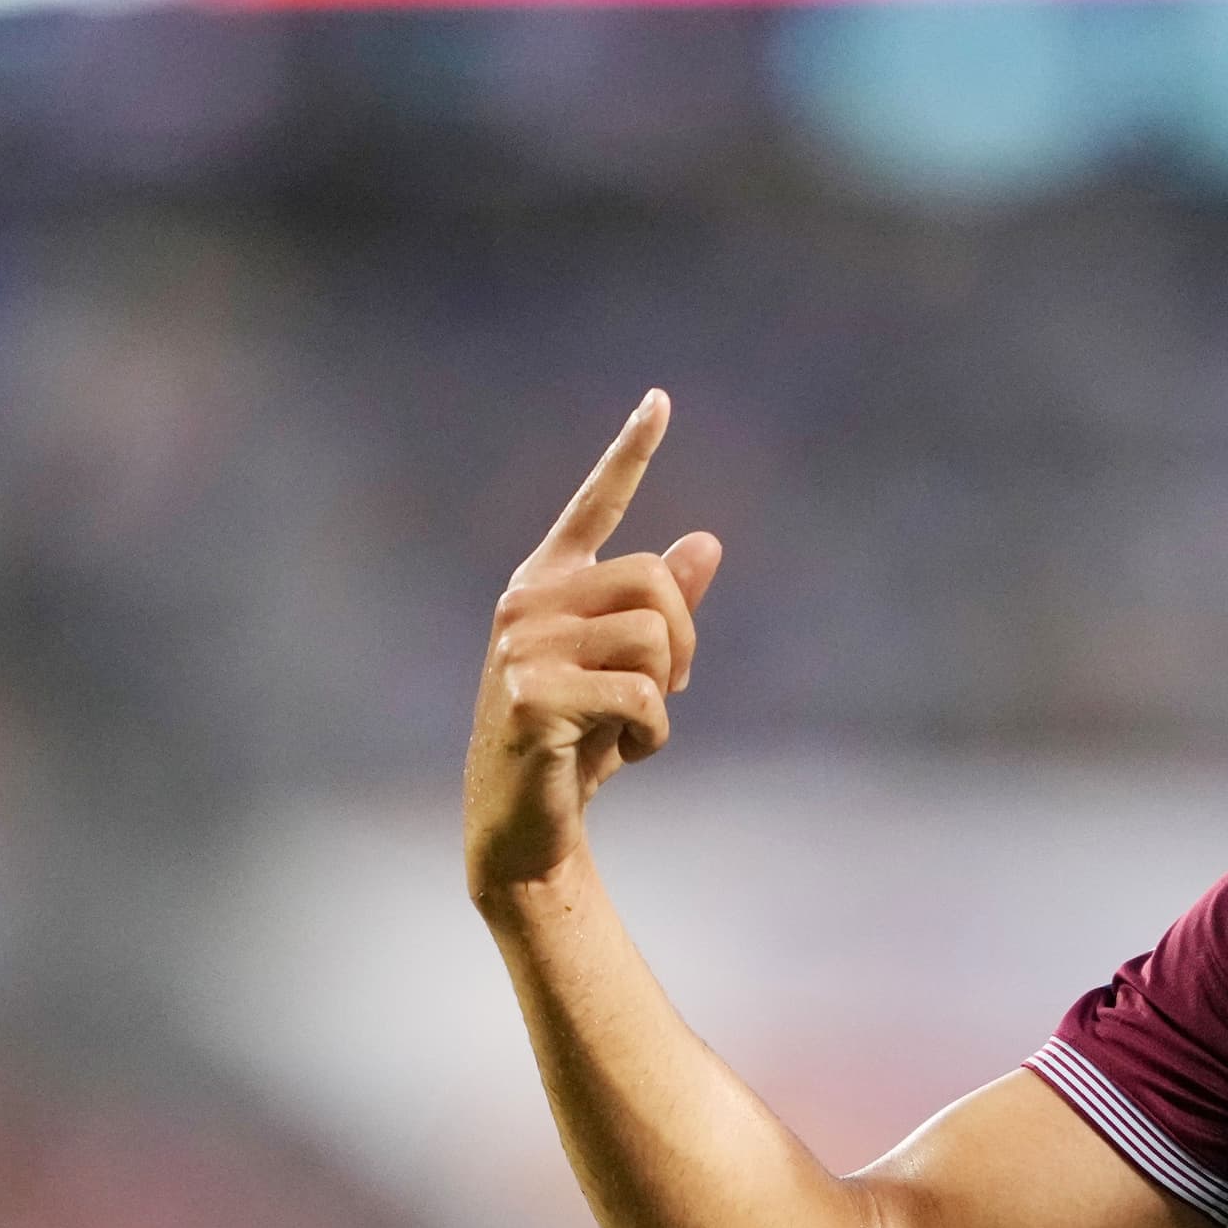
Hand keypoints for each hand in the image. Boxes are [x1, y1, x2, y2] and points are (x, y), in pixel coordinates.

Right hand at [466, 390, 724, 906]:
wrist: (524, 826)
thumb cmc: (574, 743)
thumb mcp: (624, 670)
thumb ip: (663, 609)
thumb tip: (707, 542)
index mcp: (546, 584)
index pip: (594, 507)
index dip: (630, 452)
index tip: (661, 400)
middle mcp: (526, 602)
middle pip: (653, 581)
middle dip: (685, 641)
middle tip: (668, 691)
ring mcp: (521, 646)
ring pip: (653, 638)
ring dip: (667, 696)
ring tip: (633, 728)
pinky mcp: (529, 695)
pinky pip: (640, 693)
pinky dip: (653, 732)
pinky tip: (623, 754)